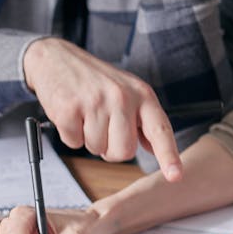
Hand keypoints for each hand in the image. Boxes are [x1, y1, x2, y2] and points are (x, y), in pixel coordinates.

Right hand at [23, 37, 182, 180]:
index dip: (169, 156)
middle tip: (102, 126)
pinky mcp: (70, 108)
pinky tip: (71, 113)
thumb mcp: (127, 91)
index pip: (160, 130)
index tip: (175, 176)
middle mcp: (122, 97)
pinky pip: (74, 143)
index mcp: (142, 94)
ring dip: (89, 139)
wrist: (57, 57)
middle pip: (124, 151)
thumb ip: (142, 119)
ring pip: (97, 149)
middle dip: (111, 149)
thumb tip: (154, 148)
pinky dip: (71, 135)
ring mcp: (96, 102)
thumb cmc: (95, 79)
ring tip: (86, 114)